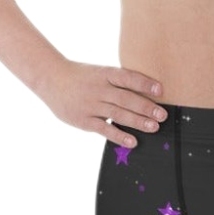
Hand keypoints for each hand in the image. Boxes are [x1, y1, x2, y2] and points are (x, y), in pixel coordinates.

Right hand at [40, 60, 165, 146]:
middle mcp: (99, 89)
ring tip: (154, 127)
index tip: (160, 90)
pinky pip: (104, 129)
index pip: (127, 77)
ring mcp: (91, 105)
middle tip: (162, 115)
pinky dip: (119, 136)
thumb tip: (144, 95)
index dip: (144, 83)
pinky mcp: (84, 121)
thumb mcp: (98, 73)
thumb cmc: (81, 77)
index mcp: (104, 74)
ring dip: (137, 121)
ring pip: (118, 114)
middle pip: (126, 98)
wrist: (51, 79)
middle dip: (146, 107)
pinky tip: (132, 141)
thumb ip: (117, 83)